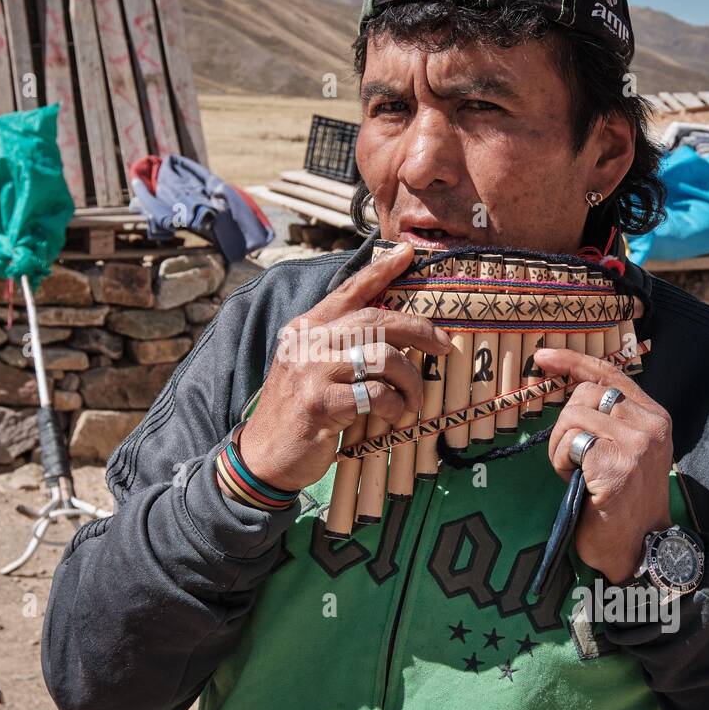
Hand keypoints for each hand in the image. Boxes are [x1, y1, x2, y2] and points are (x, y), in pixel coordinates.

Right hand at [241, 243, 453, 493]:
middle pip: (375, 320)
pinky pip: (376, 394)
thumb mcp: (311, 368)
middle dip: (418, 330)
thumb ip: (339, 346)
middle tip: (443, 345)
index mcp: (306, 328)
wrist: (265, 455)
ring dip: (409, 379)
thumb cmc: (298, 413)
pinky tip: (392, 415)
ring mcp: (312, 371)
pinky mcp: (321, 403)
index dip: (380, 271)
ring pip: (383, 356)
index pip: (347, 291)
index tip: (407, 254)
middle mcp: (307, 342)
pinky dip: (393, 405)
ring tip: (413, 399)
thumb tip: (394, 335)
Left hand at [535, 348, 673, 583]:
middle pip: (585, 395)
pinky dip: (563, 462)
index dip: (573, 361)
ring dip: (562, 447)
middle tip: (571, 458)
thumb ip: (609, 418)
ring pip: (573, 417)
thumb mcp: (624, 450)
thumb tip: (570, 387)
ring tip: (578, 474)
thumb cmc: (621, 501)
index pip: (611, 374)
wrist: (638, 546)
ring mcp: (637, 443)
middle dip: (565, 425)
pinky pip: (571, 443)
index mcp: (654, 417)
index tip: (542, 357)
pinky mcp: (618, 462)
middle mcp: (651, 425)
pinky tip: (578, 483)